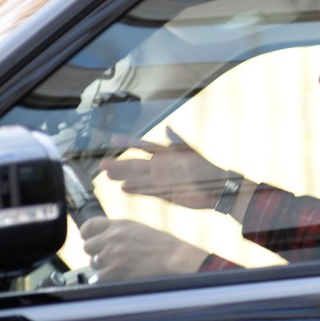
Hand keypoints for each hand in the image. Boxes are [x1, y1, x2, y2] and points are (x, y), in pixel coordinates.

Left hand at [80, 217, 208, 280]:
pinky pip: (99, 277)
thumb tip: (104, 238)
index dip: (86, 234)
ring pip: (94, 262)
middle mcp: (113, 237)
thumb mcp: (138, 229)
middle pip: (88, 246)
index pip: (90, 225)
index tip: (88, 238)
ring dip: (103, 266)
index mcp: (120, 224)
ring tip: (120, 266)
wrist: (174, 257)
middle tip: (108, 257)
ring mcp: (113, 253)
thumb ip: (119, 231)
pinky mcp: (115, 270)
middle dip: (96, 252)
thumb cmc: (162, 245)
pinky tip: (118, 276)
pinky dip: (106, 279)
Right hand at [101, 128, 227, 208]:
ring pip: (137, 178)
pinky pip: (145, 191)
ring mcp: (160, 180)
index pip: (143, 146)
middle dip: (119, 164)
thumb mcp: (192, 153)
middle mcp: (160, 166)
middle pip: (135, 164)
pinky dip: (134, 190)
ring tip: (107, 176)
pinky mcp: (163, 193)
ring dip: (123, 177)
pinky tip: (122, 189)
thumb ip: (178, 141)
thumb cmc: (206, 168)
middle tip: (102, 165)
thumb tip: (167, 127)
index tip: (113, 140)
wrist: (217, 189)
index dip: (128, 143)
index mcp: (165, 154)